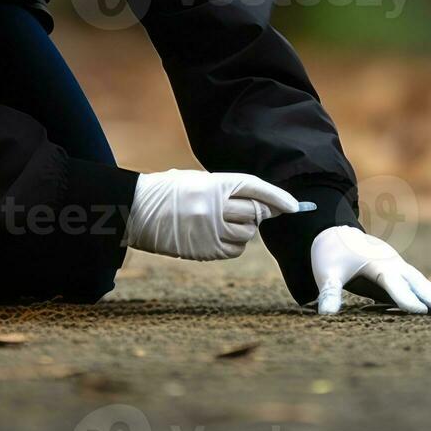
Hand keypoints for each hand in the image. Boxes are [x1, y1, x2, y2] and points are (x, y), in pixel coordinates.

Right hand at [126, 169, 309, 261]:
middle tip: (251, 212)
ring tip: (224, 222)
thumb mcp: (198, 180)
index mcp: (214, 184)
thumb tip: (262, 204)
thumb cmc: (168, 191)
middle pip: (255, 212)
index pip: (256, 188)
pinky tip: (219, 237)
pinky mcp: (203, 250)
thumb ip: (228, 190)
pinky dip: (234, 245)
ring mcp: (209, 230)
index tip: (295, 206)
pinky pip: (234, 250)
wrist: (135, 210)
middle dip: (258, 213)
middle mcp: (214, 207)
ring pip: (247, 233)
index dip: (278, 197)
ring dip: (244, 229)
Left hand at [310, 226, 430, 315]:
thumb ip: (329, 292)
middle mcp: (392, 263)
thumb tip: (325, 314)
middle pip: (417, 281)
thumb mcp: (326, 273)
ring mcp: (398, 267)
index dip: (404, 297)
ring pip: (423, 282)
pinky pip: (420, 284)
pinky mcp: (399, 272)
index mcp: (375, 262)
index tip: (419, 311)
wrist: (336, 234)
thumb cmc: (331, 255)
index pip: (392, 282)